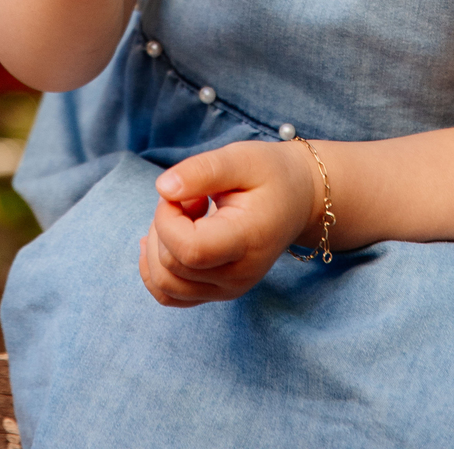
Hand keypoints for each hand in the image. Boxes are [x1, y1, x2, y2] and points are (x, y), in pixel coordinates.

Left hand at [138, 141, 320, 306]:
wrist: (298, 199)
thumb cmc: (270, 175)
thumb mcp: (241, 158)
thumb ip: (203, 170)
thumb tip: (163, 188)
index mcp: (247, 241)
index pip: (189, 251)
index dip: (168, 219)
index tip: (179, 192)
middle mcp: (238, 276)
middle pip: (172, 266)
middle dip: (164, 224)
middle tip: (192, 197)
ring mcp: (228, 290)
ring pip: (165, 284)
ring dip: (158, 246)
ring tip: (185, 217)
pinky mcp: (217, 292)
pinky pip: (170, 295)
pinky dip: (156, 268)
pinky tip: (164, 239)